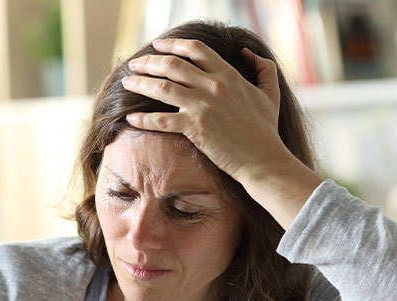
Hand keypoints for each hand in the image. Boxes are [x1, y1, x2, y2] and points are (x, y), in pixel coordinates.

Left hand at [122, 38, 292, 186]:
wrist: (262, 160)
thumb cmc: (266, 130)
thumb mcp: (270, 92)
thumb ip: (262, 67)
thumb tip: (246, 52)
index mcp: (229, 75)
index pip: (196, 50)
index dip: (173, 44)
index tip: (158, 45)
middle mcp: (213, 86)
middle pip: (172, 65)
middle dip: (149, 61)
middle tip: (134, 63)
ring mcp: (202, 107)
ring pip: (162, 88)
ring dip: (140, 83)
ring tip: (126, 83)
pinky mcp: (194, 128)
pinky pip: (161, 120)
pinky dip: (143, 119)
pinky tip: (130, 118)